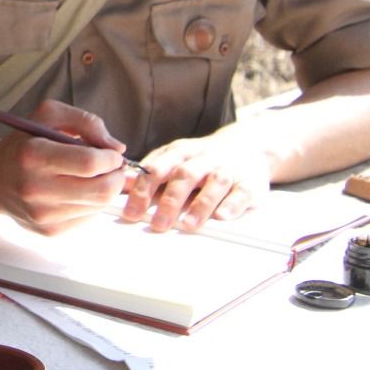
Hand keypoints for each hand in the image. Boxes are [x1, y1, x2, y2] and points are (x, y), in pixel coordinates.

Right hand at [0, 100, 129, 233]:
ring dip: (105, 190)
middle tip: (113, 167)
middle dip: (117, 177)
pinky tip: (77, 192)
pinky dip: (91, 204)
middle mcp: (35, 188)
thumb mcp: (48, 116)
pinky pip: (89, 219)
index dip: (110, 159)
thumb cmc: (24, 143)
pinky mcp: (48, 231)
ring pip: (99, 206)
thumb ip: (86, 122)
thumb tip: (118, 148)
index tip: (113, 154)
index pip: (89, 163)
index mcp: (33, 155)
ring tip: (91, 177)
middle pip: (101, 190)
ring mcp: (42, 214)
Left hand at [121, 132, 273, 231]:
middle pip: (184, 176)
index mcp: (179, 152)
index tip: (131, 213)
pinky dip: (233, 204)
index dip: (142, 191)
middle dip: (169, 201)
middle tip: (157, 224)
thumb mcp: (174, 158)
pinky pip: (243, 191)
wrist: (248, 144)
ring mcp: (228, 168)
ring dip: (200, 204)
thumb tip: (118, 185)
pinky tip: (223, 216)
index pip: (156, 170)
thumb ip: (150, 173)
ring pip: (214, 183)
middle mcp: (203, 158)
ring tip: (188, 224)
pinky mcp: (250, 181)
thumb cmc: (203, 158)